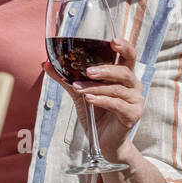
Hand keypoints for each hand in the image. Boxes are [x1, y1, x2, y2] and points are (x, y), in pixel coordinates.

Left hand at [42, 37, 143, 159]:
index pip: (128, 57)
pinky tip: (89, 99)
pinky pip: (118, 104)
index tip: (112, 41)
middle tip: (87, 71)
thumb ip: (66, 78)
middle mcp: (133, 86)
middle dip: (105, 69)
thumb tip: (45, 63)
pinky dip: (102, 100)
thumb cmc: (95, 113)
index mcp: (123, 77)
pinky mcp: (133, 114)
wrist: (103, 141)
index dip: (123, 47)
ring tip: (79, 88)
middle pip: (124, 71)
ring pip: (117, 89)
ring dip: (96, 87)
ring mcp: (136, 100)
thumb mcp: (79, 93)